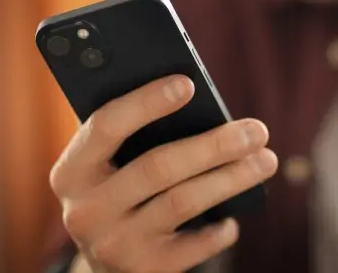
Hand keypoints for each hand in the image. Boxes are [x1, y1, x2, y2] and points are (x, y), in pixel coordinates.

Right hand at [50, 75, 277, 271]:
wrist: (105, 262)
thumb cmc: (121, 188)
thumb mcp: (112, 163)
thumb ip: (137, 134)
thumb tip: (197, 98)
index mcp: (71, 170)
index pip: (106, 126)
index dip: (146, 103)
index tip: (188, 84)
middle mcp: (85, 210)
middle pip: (158, 166)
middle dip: (215, 145)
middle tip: (257, 130)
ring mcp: (112, 244)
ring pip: (182, 202)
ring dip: (231, 178)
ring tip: (266, 161)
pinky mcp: (142, 271)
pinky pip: (193, 245)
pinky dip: (220, 229)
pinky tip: (235, 216)